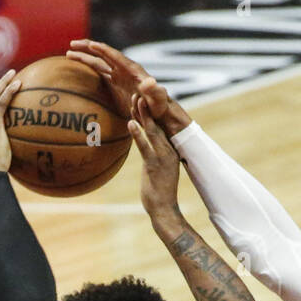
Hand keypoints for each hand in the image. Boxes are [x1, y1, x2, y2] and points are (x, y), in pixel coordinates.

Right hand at [66, 39, 191, 135]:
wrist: (158, 110)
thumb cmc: (159, 105)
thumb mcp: (158, 98)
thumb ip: (154, 90)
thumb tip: (149, 82)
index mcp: (131, 70)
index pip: (115, 57)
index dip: (103, 50)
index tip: (90, 45)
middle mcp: (123, 70)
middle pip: (102, 55)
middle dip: (88, 49)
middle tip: (72, 45)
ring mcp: (118, 76)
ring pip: (98, 63)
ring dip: (84, 57)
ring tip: (69, 54)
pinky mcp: (115, 84)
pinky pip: (99, 73)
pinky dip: (89, 68)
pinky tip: (80, 67)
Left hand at [129, 106, 180, 223]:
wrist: (163, 209)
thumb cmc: (158, 191)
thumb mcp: (155, 170)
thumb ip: (152, 156)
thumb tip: (144, 147)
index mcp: (170, 149)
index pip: (160, 126)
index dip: (151, 111)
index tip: (143, 97)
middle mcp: (168, 150)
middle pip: (158, 124)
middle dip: (149, 107)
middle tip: (140, 90)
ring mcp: (162, 157)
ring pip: (152, 131)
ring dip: (144, 114)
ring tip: (137, 99)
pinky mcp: (154, 165)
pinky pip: (145, 146)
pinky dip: (137, 133)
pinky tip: (130, 122)